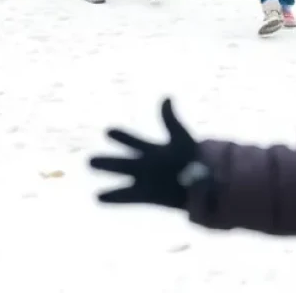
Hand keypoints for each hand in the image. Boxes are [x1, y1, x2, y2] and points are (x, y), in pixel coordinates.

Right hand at [90, 98, 206, 208]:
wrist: (205, 180)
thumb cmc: (193, 157)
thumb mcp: (180, 135)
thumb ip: (170, 119)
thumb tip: (166, 98)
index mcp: (153, 150)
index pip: (133, 141)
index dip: (121, 137)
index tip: (109, 131)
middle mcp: (145, 165)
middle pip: (121, 162)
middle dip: (107, 161)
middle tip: (90, 160)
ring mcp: (145, 180)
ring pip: (121, 178)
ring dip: (107, 178)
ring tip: (92, 185)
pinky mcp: (147, 195)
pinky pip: (126, 196)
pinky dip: (113, 197)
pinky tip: (99, 198)